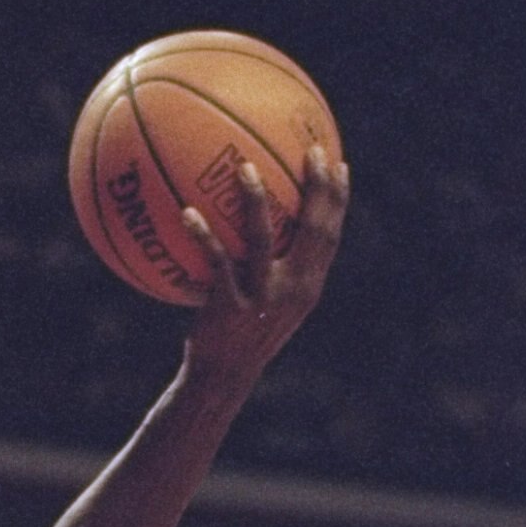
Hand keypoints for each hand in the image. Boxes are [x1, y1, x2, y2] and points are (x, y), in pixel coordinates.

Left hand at [181, 144, 347, 389]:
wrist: (222, 377)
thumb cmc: (241, 335)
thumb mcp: (268, 304)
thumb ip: (276, 268)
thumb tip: (266, 226)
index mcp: (307, 286)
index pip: (331, 236)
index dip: (337, 199)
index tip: (339, 163)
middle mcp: (293, 290)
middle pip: (314, 230)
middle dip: (317, 186)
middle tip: (311, 148)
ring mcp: (262, 298)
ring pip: (263, 239)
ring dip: (255, 200)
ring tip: (244, 166)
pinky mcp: (231, 306)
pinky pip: (217, 262)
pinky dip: (203, 235)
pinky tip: (187, 212)